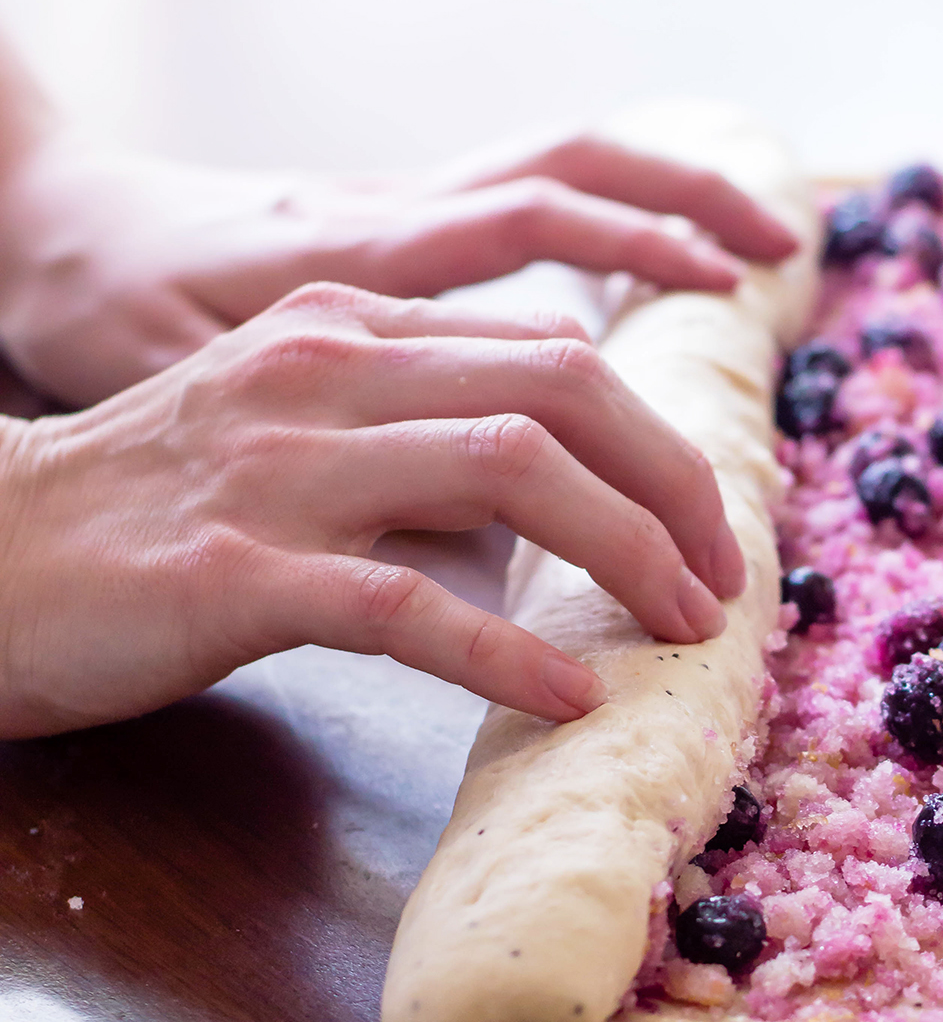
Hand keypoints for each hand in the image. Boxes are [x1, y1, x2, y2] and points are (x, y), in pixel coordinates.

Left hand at [0, 111, 798, 405]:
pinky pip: (517, 202)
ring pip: (551, 165)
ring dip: (662, 193)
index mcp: (349, 257)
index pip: (523, 220)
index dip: (636, 243)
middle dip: (682, 213)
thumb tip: (491, 544)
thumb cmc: (95, 308)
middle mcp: (386, 221)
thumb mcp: (186, 390)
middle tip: (774, 273)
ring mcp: (392, 216)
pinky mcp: (390, 231)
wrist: (38, 224)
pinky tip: (660, 272)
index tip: (729, 288)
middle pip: (564, 181)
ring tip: (761, 242)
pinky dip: (606, 221)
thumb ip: (337, 467)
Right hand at [0, 283, 745, 736]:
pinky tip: (567, 696)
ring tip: (683, 625)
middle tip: (723, 578)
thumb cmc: (141, 508)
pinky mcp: (236, 571)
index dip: (653, 437)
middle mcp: (326, 368)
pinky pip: (407, 605)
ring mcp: (281, 465)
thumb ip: (409, 432)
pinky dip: (506, 652)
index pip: (551, 352)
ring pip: (508, 469)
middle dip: (671, 482)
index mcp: (348, 326)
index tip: (705, 523)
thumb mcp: (287, 426)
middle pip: (561, 389)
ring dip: (625, 551)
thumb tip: (550, 506)